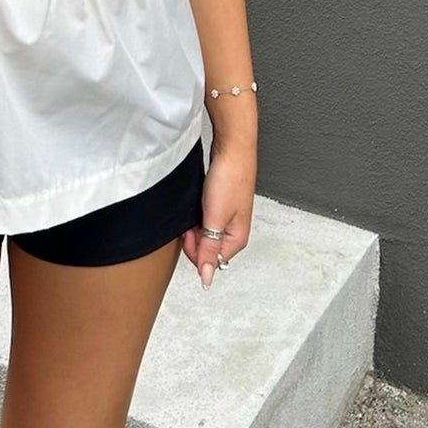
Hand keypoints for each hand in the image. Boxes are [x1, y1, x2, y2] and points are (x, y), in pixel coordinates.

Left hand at [181, 146, 254, 288]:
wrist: (232, 149)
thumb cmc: (230, 179)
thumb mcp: (215, 219)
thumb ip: (209, 250)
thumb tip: (207, 278)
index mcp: (237, 239)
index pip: (209, 261)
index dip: (194, 249)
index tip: (190, 232)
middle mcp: (234, 231)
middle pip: (206, 248)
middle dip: (194, 237)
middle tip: (193, 218)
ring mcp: (228, 218)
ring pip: (204, 233)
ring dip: (195, 225)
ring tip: (197, 207)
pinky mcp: (222, 206)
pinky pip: (205, 219)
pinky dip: (198, 214)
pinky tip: (198, 202)